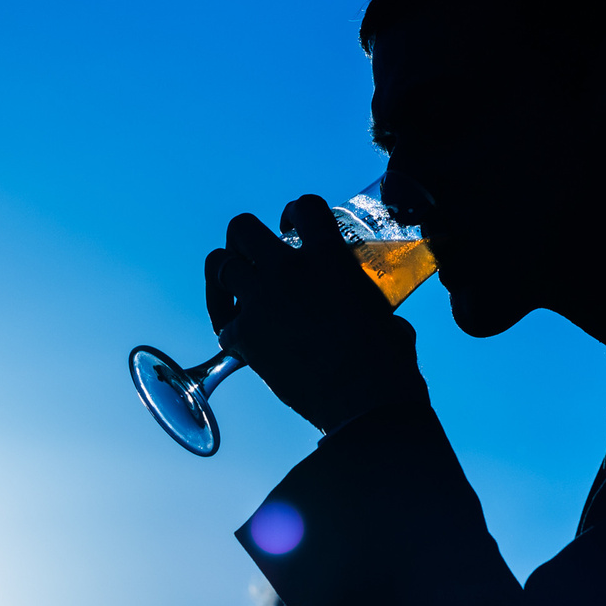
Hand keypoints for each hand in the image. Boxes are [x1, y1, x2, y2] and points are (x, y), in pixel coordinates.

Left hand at [207, 196, 427, 432]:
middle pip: (241, 227)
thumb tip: (363, 306)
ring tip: (235, 284)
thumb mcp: (380, 307)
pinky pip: (221, 323)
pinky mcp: (245, 338)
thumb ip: (359, 292)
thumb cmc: (387, 357)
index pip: (302, 206)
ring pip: (219, 265)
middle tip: (255, 255)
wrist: (365, 399)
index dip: (294, 212)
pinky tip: (240, 334)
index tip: (292, 227)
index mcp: (327, 255)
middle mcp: (287, 270)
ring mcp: (261, 301)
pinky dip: (230, 328)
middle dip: (245, 238)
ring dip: (225, 274)